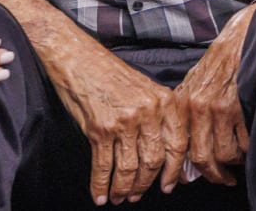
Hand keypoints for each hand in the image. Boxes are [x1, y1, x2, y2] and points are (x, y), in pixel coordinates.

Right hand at [51, 42, 187, 203]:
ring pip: (129, 167)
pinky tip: (100, 194)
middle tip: (137, 195)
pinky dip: (101, 185)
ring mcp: (124, 121)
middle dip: (145, 184)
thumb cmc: (110, 74)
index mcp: (164, 101)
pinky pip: (104, 165)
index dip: (172, 171)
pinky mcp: (100, 128)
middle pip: (153, 160)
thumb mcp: (146, 89)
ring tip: (119, 197)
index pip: (177, 144)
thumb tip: (163, 151)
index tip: (168, 186)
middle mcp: (148, 111)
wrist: (79, 59)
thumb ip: (158, 116)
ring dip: (123, 188)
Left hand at [174, 6, 255, 186]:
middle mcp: (197, 107)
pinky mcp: (240, 106)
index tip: (188, 181)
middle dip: (215, 175)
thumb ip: (190, 109)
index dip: (184, 170)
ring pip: (225, 153)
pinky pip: (244, 141)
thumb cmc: (223, 57)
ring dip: (234, 162)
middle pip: (203, 157)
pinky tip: (251, 145)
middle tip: (225, 180)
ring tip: (240, 160)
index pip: (180, 147)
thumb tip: (187, 146)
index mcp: (184, 102)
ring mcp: (219, 108)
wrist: (245, 35)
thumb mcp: (197, 79)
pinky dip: (248, 149)